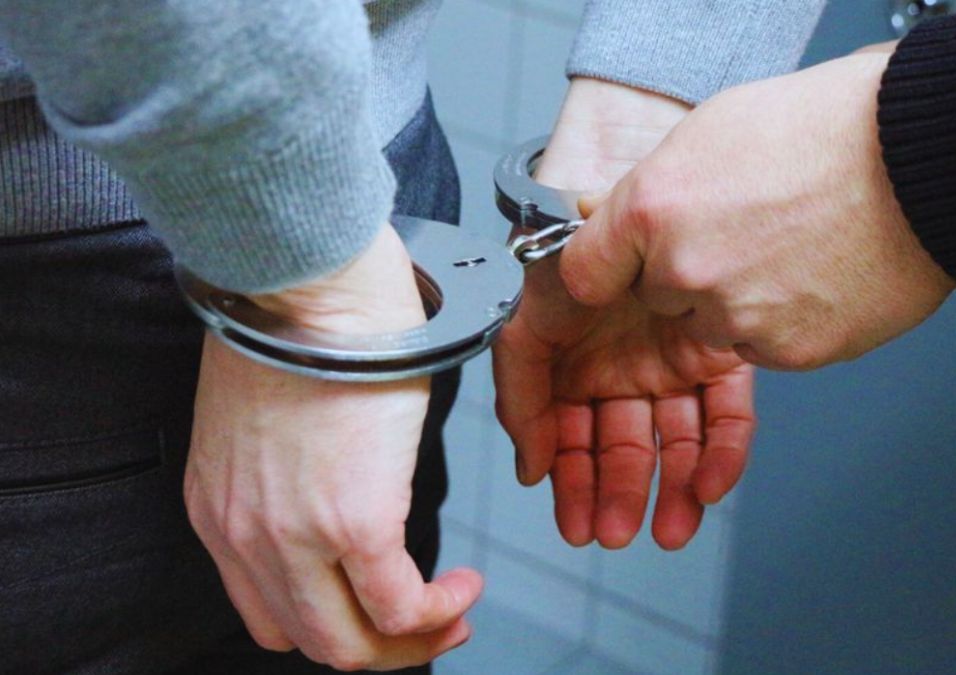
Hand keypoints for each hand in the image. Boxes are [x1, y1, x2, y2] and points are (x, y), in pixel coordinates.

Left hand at [184, 225, 482, 669]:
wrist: (305, 278)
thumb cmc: (295, 317)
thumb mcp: (270, 411)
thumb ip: (292, 466)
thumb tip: (347, 478)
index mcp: (219, 509)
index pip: (268, 611)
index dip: (333, 622)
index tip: (378, 606)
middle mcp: (246, 536)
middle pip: (313, 641)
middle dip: (381, 647)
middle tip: (431, 625)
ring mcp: (296, 536)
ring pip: (354, 644)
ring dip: (415, 641)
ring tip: (455, 610)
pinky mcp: (355, 522)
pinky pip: (402, 607)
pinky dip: (440, 610)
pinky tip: (463, 582)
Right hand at [493, 78, 755, 550]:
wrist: (647, 154)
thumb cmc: (589, 211)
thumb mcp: (538, 288)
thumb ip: (526, 364)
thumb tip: (529, 451)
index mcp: (567, 350)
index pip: (559, 423)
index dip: (559, 467)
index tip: (562, 505)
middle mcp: (614, 358)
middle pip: (611, 440)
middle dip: (609, 491)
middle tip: (609, 531)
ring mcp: (668, 355)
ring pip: (667, 438)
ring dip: (665, 488)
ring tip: (666, 530)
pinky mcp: (720, 350)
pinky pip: (723, 412)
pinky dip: (719, 452)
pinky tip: (709, 485)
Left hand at [560, 49, 955, 370]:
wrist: (925, 160)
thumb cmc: (831, 130)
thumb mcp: (711, 131)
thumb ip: (651, 187)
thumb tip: (610, 214)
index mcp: (654, 209)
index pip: (586, 270)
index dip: (610, 264)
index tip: (620, 265)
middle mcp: (686, 271)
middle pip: (655, 298)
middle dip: (685, 275)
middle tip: (742, 232)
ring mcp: (737, 318)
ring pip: (710, 326)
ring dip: (735, 301)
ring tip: (790, 248)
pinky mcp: (787, 351)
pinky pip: (760, 346)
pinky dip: (780, 321)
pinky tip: (812, 275)